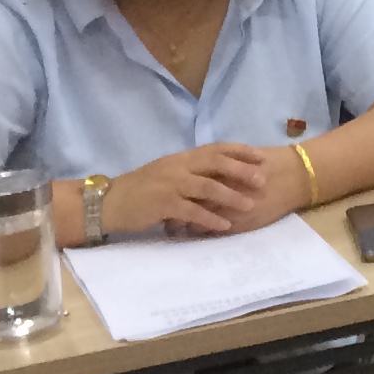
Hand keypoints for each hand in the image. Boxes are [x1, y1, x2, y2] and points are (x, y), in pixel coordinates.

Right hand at [107, 143, 269, 237]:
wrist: (110, 202)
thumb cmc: (143, 188)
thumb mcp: (169, 172)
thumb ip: (192, 171)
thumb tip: (222, 173)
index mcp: (182, 157)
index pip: (215, 148)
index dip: (240, 151)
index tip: (261, 156)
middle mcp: (178, 167)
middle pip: (216, 163)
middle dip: (242, 170)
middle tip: (262, 180)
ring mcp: (170, 185)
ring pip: (207, 187)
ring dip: (231, 196)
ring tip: (249, 204)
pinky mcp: (163, 204)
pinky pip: (192, 211)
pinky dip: (210, 218)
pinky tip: (224, 225)